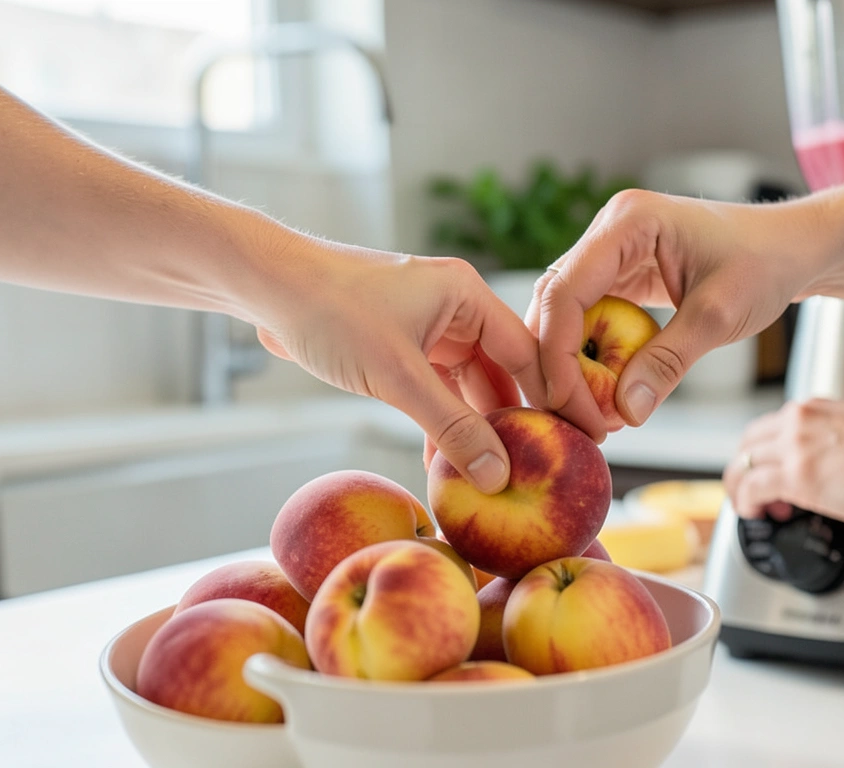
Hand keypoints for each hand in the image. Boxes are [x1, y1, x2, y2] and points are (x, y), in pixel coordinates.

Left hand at [252, 235, 542, 493]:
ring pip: (468, 386)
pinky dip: (442, 422)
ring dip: (474, 428)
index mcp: (468, 296)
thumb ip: (451, 426)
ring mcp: (429, 327)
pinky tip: (447, 461)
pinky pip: (437, 390)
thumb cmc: (330, 312)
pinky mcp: (402, 346)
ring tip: (492, 476)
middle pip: (503, 372)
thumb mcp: (397, 376)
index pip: (530, 352)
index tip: (578, 440)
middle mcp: (456, 308)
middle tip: (538, 469)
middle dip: (513, 422)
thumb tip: (497, 474)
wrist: (265, 287)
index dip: (554, 399)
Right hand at [527, 190, 827, 439]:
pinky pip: (587, 318)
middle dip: (555, 364)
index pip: (565, 290)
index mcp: (628, 221)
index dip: (557, 351)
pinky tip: (602, 393)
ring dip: (568, 364)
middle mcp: (610, 230)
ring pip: (563, 314)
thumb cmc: (765, 263)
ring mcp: (611, 251)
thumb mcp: (719, 316)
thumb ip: (668, 362)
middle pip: (553, 302)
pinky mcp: (620, 275)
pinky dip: (589, 357)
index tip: (567, 402)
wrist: (792, 248)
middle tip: (572, 419)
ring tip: (588, 414)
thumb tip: (624, 413)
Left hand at [722, 398, 843, 532]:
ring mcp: (797, 446)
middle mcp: (804, 420)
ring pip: (741, 463)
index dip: (769, 453)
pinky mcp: (796, 477)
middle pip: (749, 441)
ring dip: (740, 489)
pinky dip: (744, 504)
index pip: (776, 425)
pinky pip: (749, 487)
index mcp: (825, 410)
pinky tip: (754, 515)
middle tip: (756, 495)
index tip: (777, 473)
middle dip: (747, 468)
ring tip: (751, 509)